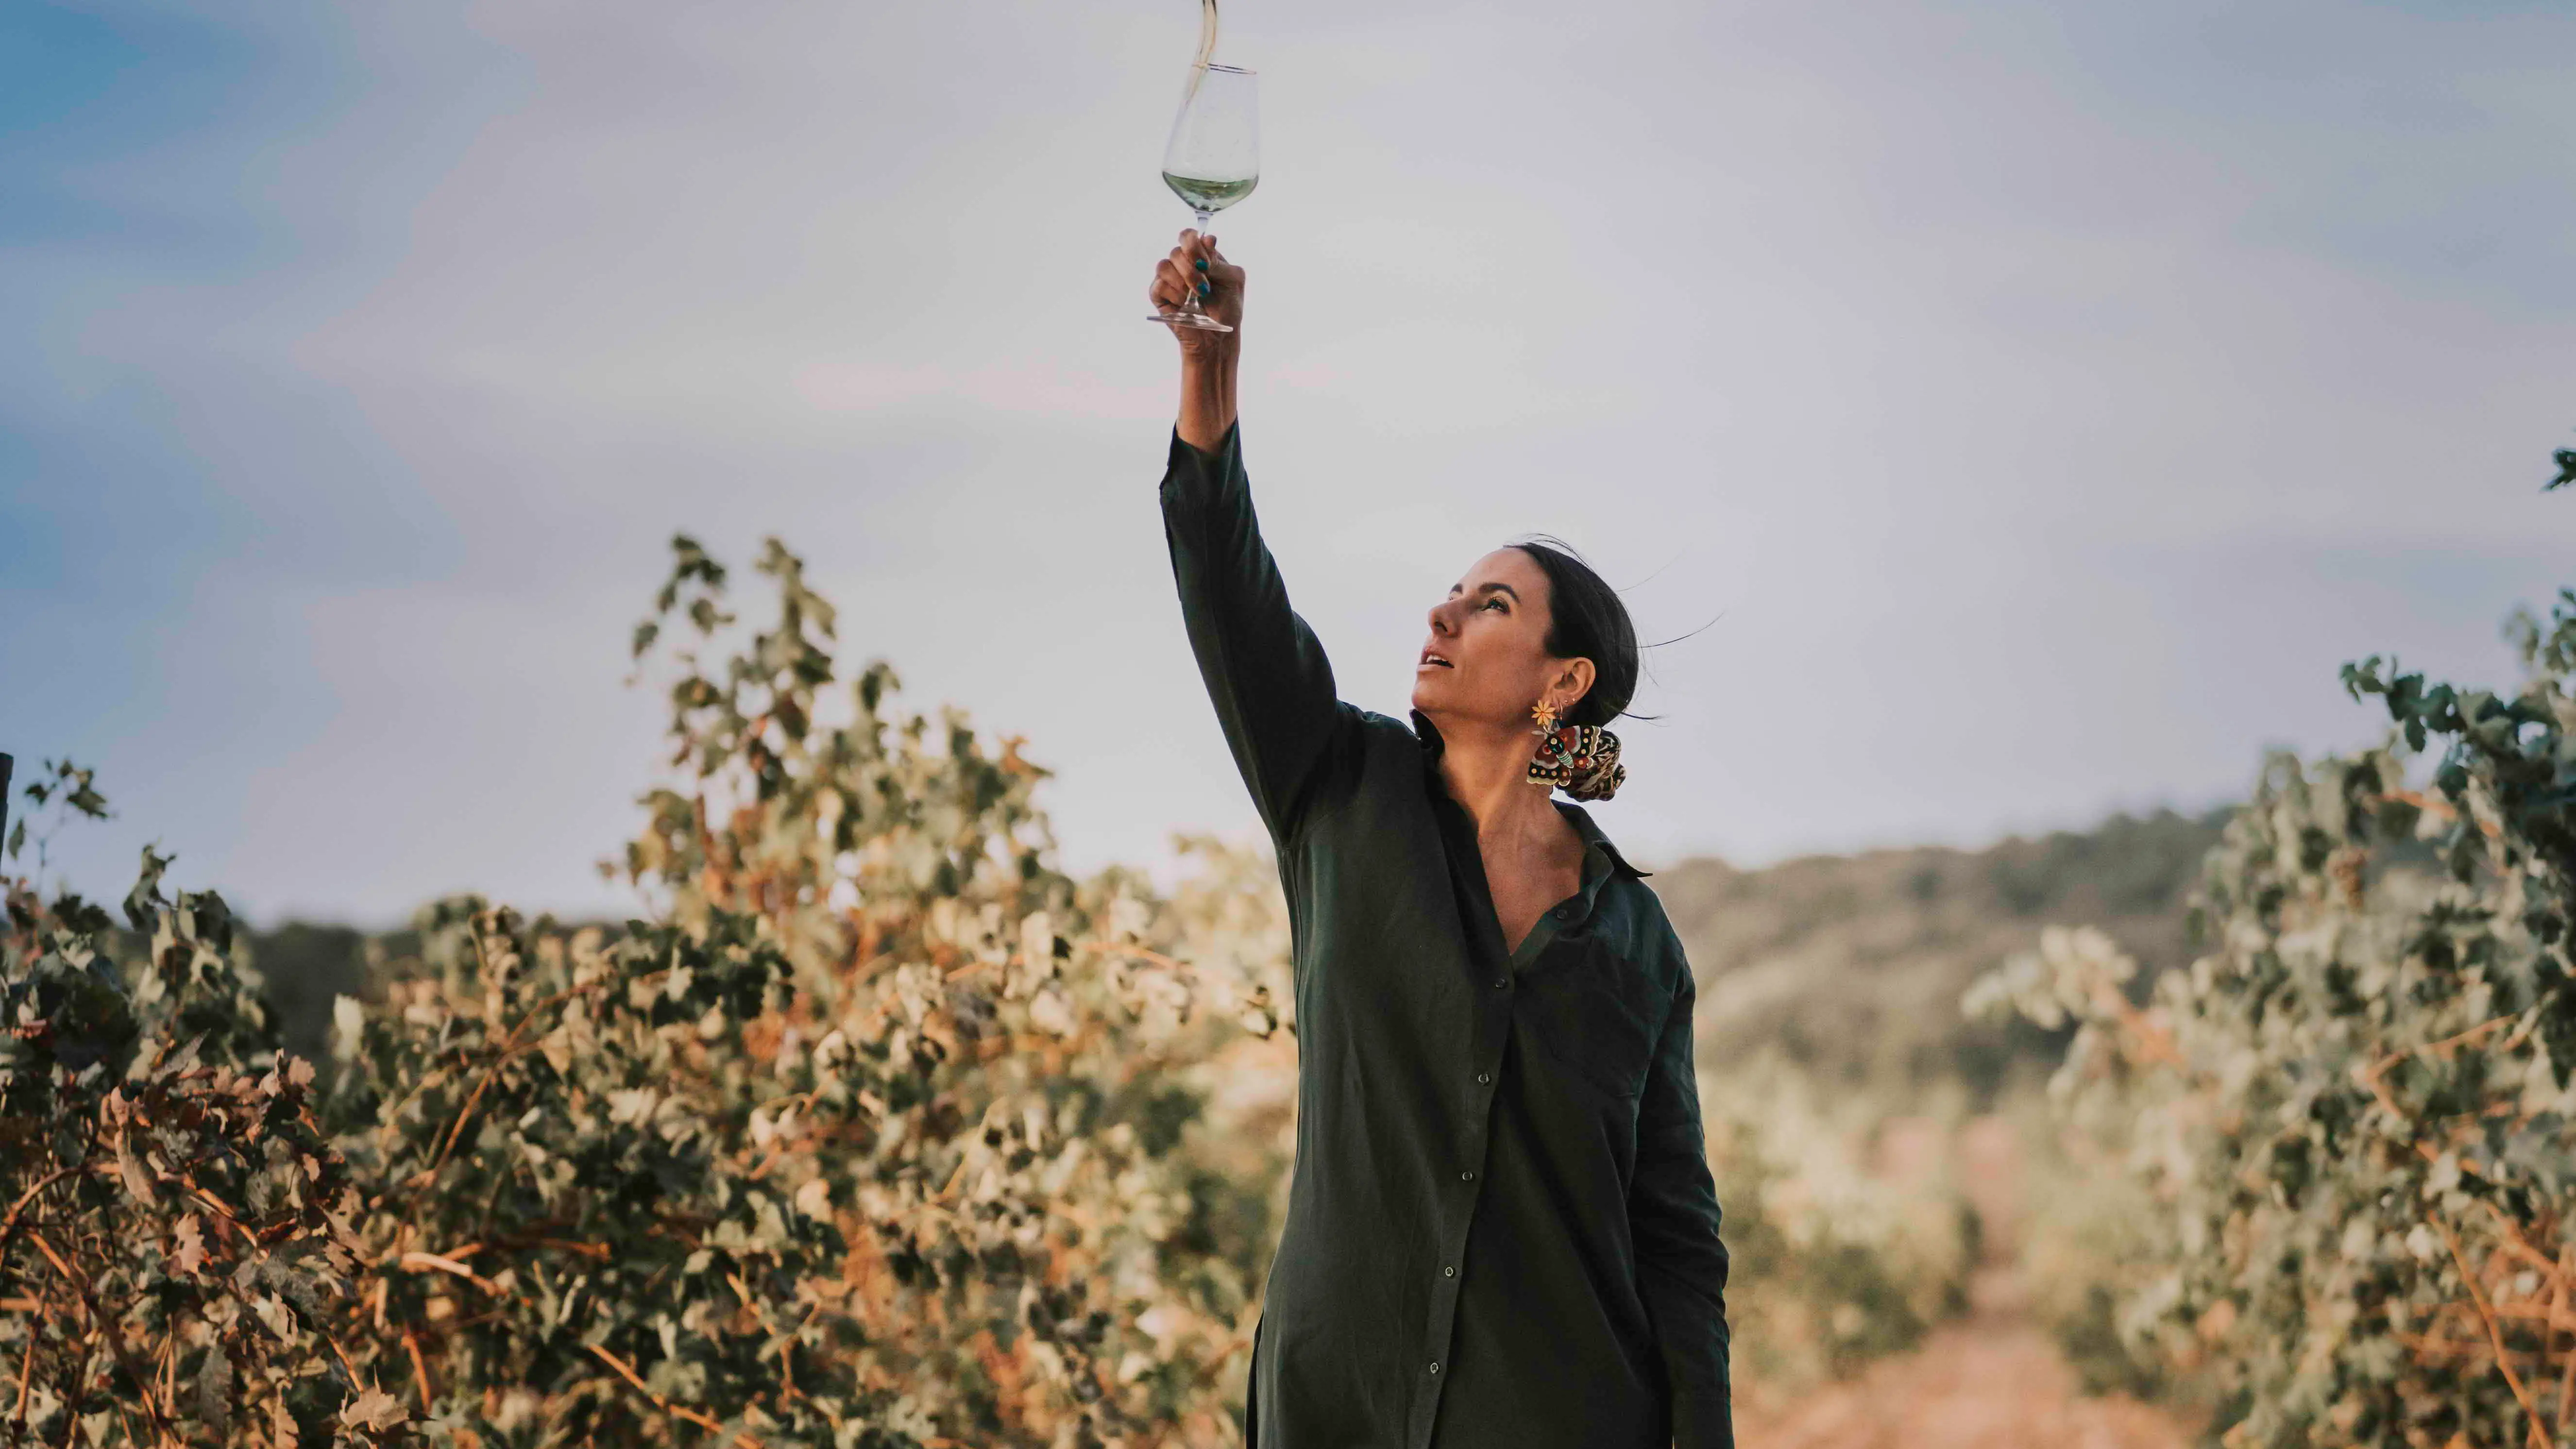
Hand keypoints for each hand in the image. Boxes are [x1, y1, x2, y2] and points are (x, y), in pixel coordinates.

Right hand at [1149, 230, 1244, 354]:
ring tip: (1197, 297)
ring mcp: (1170, 279)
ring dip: (1184, 281)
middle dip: (1191, 268)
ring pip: (1164, 265)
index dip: (1194, 244)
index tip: (1206, 264)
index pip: (1188, 236)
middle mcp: (1183, 264)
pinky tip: (1185, 305)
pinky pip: (1159, 285)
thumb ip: (1219, 260)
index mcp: (1201, 256)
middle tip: (1204, 287)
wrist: (1217, 337)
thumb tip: (1207, 238)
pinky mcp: (1159, 295)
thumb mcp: (1233, 281)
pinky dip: (1175, 295)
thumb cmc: (1227, 309)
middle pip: (1176, 250)